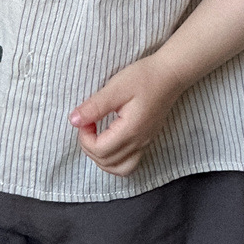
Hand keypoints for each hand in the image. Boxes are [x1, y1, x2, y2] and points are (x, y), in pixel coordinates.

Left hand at [68, 53, 181, 176]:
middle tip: (88, 125)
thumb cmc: (144, 77)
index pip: (100, 150)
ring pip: (118, 169)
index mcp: (130, 130)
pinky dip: (114, 160)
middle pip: (106, 162)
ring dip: (101, 158)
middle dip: (89, 147)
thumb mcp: (115, 88)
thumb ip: (94, 107)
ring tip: (96, 136)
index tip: (85, 119)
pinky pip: (129, 163)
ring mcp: (144, 144)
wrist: (169, 75)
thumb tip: (74, 121)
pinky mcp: (146, 141)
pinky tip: (109, 142)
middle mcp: (139, 142)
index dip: (85, 138)